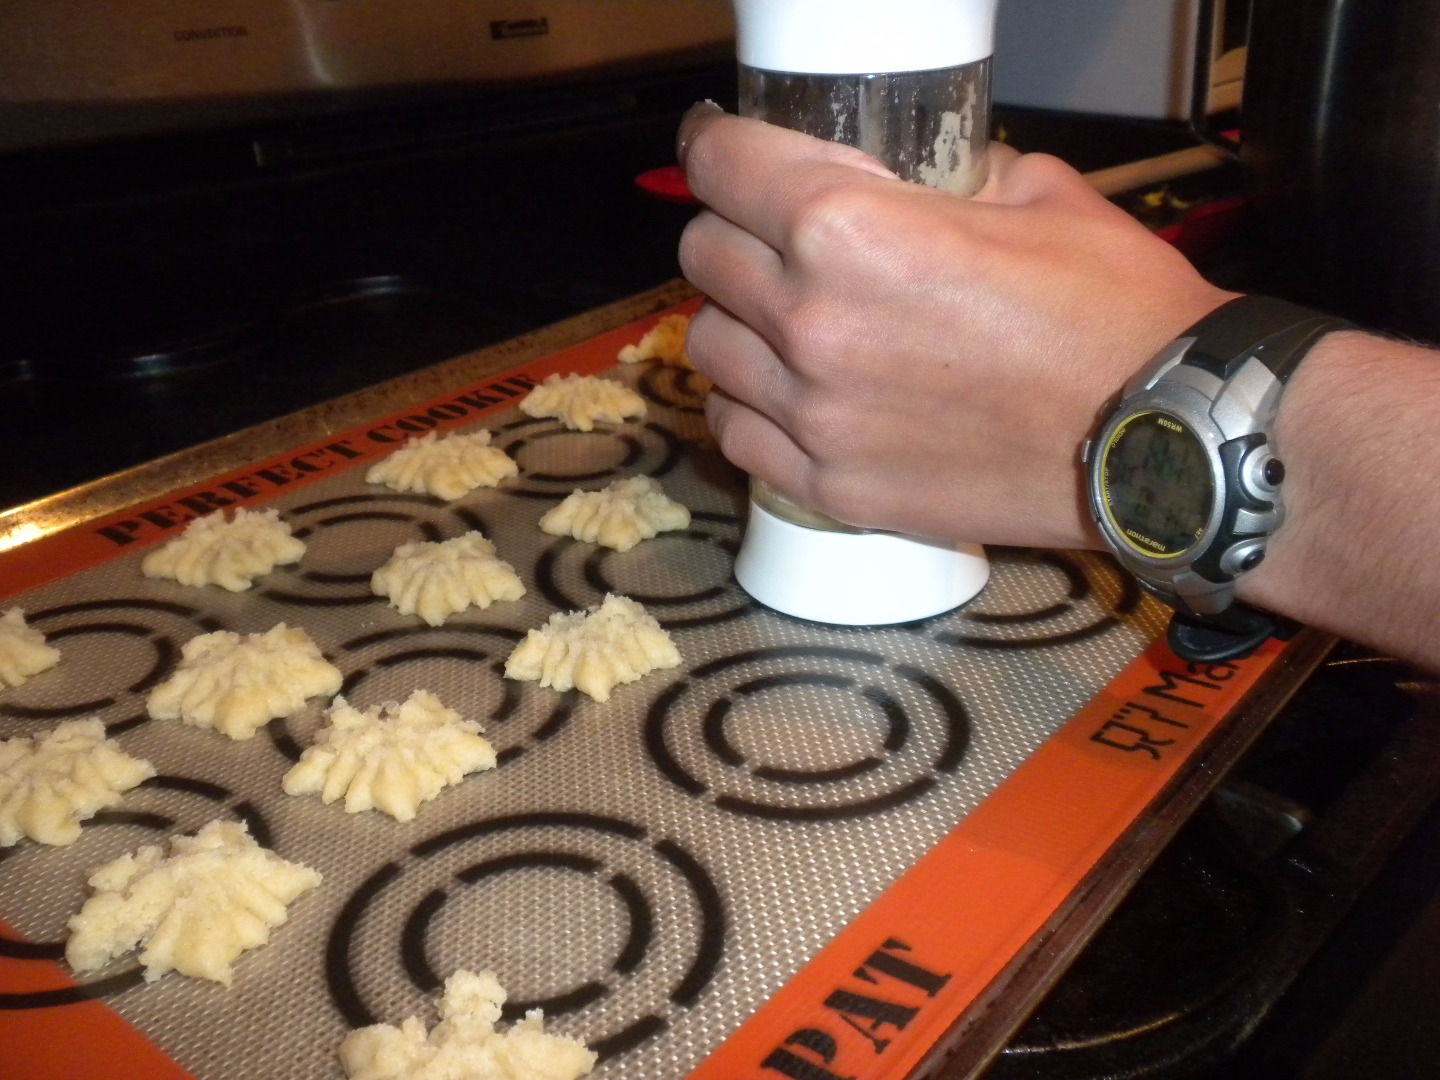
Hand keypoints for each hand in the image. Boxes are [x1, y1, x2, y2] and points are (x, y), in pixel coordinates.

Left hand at [676, 103, 1233, 548]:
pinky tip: (789, 394)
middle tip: (770, 234)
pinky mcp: (830, 485)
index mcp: (848, 229)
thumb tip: (925, 180)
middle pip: (701, 254)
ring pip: (707, 346)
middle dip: (730, 229)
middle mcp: (809, 320)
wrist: (1163, 441)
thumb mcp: (1038, 196)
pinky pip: (736, 432)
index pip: (720, 164)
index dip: (717, 145)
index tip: (722, 148)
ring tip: (784, 320)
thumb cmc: (1115, 315)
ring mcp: (812, 413)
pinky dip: (749, 406)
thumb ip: (954, 176)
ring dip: (737, 321)